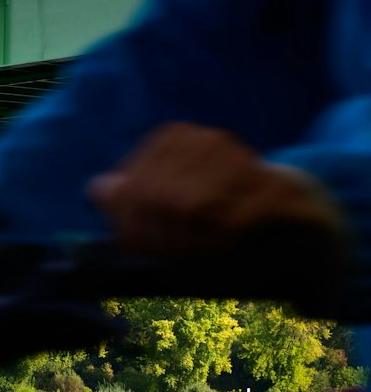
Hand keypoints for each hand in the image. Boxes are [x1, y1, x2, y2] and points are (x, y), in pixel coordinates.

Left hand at [88, 122, 342, 256]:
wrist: (293, 216)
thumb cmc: (217, 215)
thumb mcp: (165, 209)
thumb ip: (127, 200)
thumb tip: (97, 191)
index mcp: (174, 137)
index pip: (130, 189)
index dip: (130, 228)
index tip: (141, 247)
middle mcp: (209, 140)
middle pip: (155, 199)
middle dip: (158, 238)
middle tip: (174, 254)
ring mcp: (247, 160)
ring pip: (191, 209)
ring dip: (191, 243)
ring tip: (202, 249)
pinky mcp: (280, 192)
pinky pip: (232, 222)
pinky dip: (221, 243)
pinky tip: (226, 245)